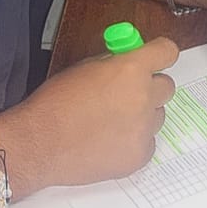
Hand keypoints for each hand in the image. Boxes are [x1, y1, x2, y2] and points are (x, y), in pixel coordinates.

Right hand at [0, 36, 177, 190]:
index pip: (167, 52)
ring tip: (111, 122)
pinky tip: (109, 142)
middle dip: (150, 87)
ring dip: (142, 115)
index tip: (155, 59)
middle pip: (167, 86)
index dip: (160, 54)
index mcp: (131, 69)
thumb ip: (112, 63)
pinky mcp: (140, 156)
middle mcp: (144, 97)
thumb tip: (127, 60)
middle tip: (128, 93)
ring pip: (157, 116)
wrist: (39, 144)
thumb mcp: (84, 68)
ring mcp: (144, 129)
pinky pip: (148, 142)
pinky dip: (134, 141)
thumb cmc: (55, 104)